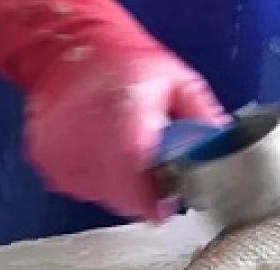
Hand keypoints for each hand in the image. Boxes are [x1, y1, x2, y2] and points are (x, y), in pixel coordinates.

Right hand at [0, 1, 228, 219]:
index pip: (137, 176)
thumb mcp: (179, 83)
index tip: (167, 206)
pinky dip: (99, 180)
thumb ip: (203, 117)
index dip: (154, 201)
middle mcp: (90, 138)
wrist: (72, 54)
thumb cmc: (129, 67)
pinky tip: (105, 155)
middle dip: (145, 196)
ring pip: (104, 197)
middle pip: (122, 197)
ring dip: (123, 188)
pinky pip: (84, 188)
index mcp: (127, 116)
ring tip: (127, 154)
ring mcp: (65, 154)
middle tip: (153, 174)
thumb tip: (227, 149)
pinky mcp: (51, 163)